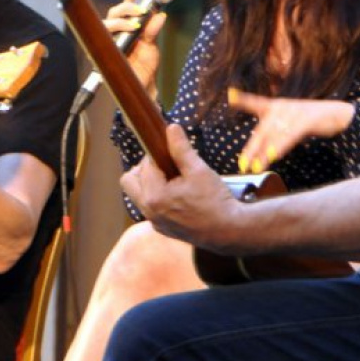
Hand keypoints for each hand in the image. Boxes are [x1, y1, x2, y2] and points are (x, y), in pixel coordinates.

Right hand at [103, 0, 168, 94]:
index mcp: (128, 25)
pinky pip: (102, 40)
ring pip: (106, 23)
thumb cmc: (145, 65)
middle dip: (126, 8)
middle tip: (141, 11)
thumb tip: (161, 15)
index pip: (127, 5)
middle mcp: (116, 31)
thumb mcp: (152, 45)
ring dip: (120, 22)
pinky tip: (122, 36)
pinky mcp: (102, 52)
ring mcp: (108, 41)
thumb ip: (153, 30)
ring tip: (135, 26)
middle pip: (114, 11)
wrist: (142, 85)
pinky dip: (113, 35)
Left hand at [121, 124, 239, 246]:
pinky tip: (178, 195)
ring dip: (150, 183)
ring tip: (173, 179)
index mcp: (154, 196)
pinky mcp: (162, 229)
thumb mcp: (199, 170)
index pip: (145, 166)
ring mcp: (154, 222)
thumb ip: (181, 149)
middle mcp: (149, 211)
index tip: (168, 149)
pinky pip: (150, 208)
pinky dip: (158, 197)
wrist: (230, 232)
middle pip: (130, 181)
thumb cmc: (215, 200)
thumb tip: (171, 128)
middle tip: (166, 164)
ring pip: (138, 195)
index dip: (156, 154)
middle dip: (144, 169)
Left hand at [226, 88, 354, 172]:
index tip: (231, 96)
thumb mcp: (288, 121)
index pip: (256, 102)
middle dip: (251, 150)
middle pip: (262, 132)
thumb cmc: (310, 119)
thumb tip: (262, 155)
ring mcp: (293, 113)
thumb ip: (274, 136)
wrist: (338, 114)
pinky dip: (279, 147)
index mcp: (276, 105)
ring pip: (274, 138)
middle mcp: (282, 108)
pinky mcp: (305, 121)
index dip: (243, 99)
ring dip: (263, 155)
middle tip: (242, 165)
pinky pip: (288, 137)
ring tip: (255, 168)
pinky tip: (271, 157)